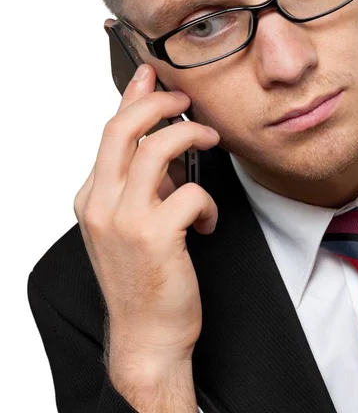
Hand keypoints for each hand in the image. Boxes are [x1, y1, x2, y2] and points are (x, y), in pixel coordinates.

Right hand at [73, 64, 219, 380]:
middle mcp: (100, 204)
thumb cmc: (142, 279)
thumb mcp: (129, 225)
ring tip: (210, 141)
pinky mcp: (155, 237)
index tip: (150, 76)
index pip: (110, 133)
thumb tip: (163, 147)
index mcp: (91, 197)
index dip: (132, 98)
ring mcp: (124, 220)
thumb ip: (140, 185)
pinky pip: (189, 192)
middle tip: (185, 101)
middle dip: (158, 103)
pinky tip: (207, 220)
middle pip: (123, 129)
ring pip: (156, 149)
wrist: (147, 336)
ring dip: (190, 135)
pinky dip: (207, 200)